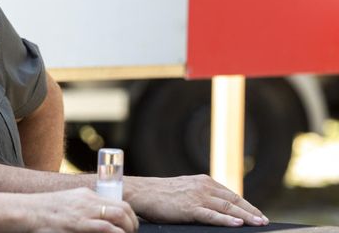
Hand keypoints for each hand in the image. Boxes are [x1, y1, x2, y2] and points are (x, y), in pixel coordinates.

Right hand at [30, 188, 138, 232]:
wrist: (27, 212)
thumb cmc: (43, 211)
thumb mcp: (66, 203)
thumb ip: (82, 207)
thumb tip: (96, 218)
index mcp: (86, 195)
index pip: (118, 202)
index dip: (130, 216)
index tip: (129, 226)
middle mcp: (88, 201)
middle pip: (123, 209)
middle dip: (132, 224)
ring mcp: (84, 213)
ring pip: (118, 219)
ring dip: (126, 230)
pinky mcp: (79, 225)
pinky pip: (106, 229)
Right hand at [125, 175, 267, 225]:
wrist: (141, 192)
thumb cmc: (160, 193)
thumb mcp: (184, 189)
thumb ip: (200, 194)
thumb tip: (215, 205)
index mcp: (203, 181)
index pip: (231, 194)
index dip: (247, 205)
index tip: (258, 214)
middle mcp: (203, 187)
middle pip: (233, 201)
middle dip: (252, 211)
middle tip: (265, 221)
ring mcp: (197, 197)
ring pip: (227, 209)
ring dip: (246, 217)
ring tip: (259, 224)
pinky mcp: (189, 208)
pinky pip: (212, 216)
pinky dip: (226, 220)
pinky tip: (238, 224)